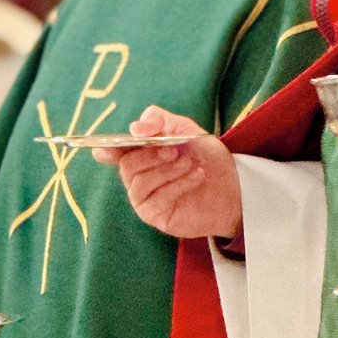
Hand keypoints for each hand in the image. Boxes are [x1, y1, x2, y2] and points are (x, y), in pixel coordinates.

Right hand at [94, 106, 239, 239]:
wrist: (231, 184)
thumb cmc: (204, 156)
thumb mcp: (185, 129)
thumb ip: (160, 121)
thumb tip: (135, 128)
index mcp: (137, 153)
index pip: (110, 152)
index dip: (106, 149)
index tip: (109, 147)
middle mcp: (135, 177)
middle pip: (127, 165)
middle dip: (150, 155)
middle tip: (173, 149)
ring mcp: (143, 199)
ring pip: (140, 183)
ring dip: (167, 170)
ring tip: (189, 162)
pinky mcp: (156, 216)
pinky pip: (157, 200)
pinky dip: (179, 184)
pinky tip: (197, 175)